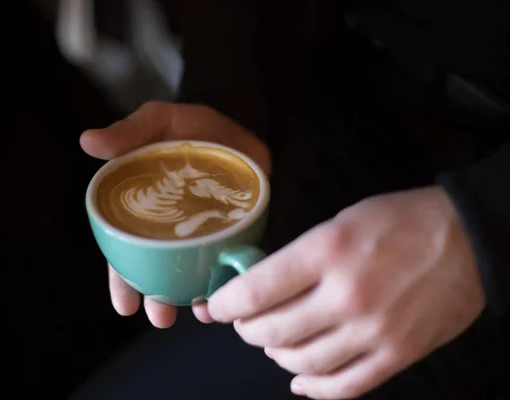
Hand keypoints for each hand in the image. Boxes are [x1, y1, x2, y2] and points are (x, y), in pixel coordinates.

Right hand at [80, 101, 270, 327]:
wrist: (241, 123)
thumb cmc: (191, 125)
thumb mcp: (158, 122)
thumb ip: (128, 132)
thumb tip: (88, 142)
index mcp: (144, 208)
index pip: (125, 249)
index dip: (120, 279)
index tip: (123, 305)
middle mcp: (171, 227)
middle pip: (156, 270)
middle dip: (155, 299)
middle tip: (160, 318)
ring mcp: (203, 233)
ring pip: (190, 274)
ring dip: (190, 298)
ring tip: (199, 311)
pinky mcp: (234, 233)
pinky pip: (227, 263)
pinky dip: (226, 281)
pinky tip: (225, 292)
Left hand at [208, 186, 484, 398]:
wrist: (468, 240)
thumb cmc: (399, 221)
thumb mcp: (340, 221)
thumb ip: (299, 257)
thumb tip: (259, 286)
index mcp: (328, 252)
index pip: (256, 291)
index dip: (225, 305)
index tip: (214, 307)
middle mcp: (347, 296)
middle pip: (273, 331)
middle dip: (247, 330)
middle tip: (244, 322)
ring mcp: (374, 332)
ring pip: (302, 362)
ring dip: (276, 355)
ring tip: (273, 344)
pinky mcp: (398, 356)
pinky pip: (345, 386)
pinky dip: (314, 388)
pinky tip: (300, 380)